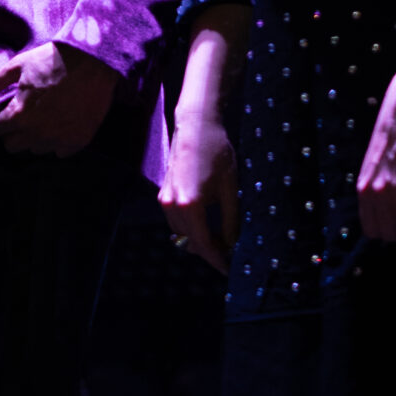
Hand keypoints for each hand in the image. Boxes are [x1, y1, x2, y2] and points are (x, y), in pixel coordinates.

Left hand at [0, 40, 117, 156]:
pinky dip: (55, 141)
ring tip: (41, 117)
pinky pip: (58, 152)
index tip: (0, 111)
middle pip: (11, 145)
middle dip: (11, 131)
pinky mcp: (78, 142)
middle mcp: (37, 134)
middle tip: (20, 113)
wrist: (95, 61)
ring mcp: (59, 140)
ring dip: (33, 137)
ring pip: (34, 150)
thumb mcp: (18, 65)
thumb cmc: (53, 59)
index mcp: (19, 116)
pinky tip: (58, 123)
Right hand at [157, 114, 239, 272]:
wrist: (196, 126)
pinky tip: (207, 225)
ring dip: (198, 240)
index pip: (203, 244)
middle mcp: (172, 205)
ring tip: (221, 240)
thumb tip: (231, 245)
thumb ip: (230, 221)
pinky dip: (190, 228)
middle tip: (229, 255)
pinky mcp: (164, 193)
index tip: (228, 269)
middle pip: (190, 242)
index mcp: (190, 205)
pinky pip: (176, 220)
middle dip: (209, 251)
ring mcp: (165, 199)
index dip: (217, 260)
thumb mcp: (230, 189)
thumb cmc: (216, 153)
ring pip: (181, 233)